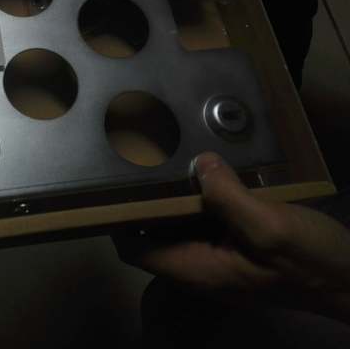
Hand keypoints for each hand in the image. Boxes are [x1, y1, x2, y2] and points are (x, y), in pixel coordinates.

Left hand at [116, 152, 349, 322]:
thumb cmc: (313, 263)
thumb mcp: (270, 227)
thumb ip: (228, 196)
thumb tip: (200, 164)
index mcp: (197, 269)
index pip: (135, 249)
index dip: (120, 220)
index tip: (116, 185)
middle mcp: (201, 267)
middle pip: (154, 234)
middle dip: (147, 201)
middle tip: (142, 161)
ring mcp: (221, 259)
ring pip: (181, 226)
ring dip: (177, 197)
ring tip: (170, 159)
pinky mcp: (240, 248)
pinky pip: (209, 222)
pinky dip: (204, 200)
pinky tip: (212, 172)